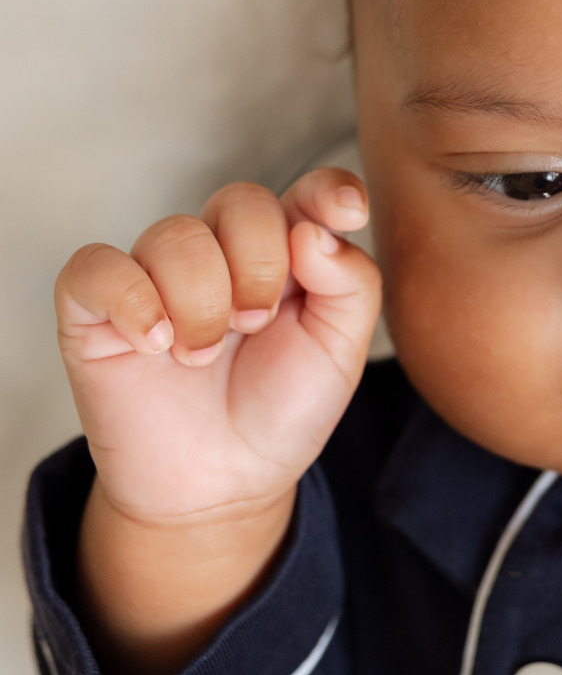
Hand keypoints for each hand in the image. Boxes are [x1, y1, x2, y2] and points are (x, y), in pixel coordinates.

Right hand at [55, 170, 381, 674]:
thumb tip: (315, 231)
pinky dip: (131, 300)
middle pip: (241, 201)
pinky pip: (96, 266)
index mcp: (285, 253)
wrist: (222, 484)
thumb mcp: (340, 353)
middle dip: (259, 264)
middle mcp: (220, 252)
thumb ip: (351, 284)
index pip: (307, 194)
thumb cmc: (280, 411)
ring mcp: (155, 275)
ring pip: (174, 234)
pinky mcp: (96, 307)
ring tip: (202, 356)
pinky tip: (155, 344)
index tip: (348, 211)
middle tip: (256, 325)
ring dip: (201, 301)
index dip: (327, 190)